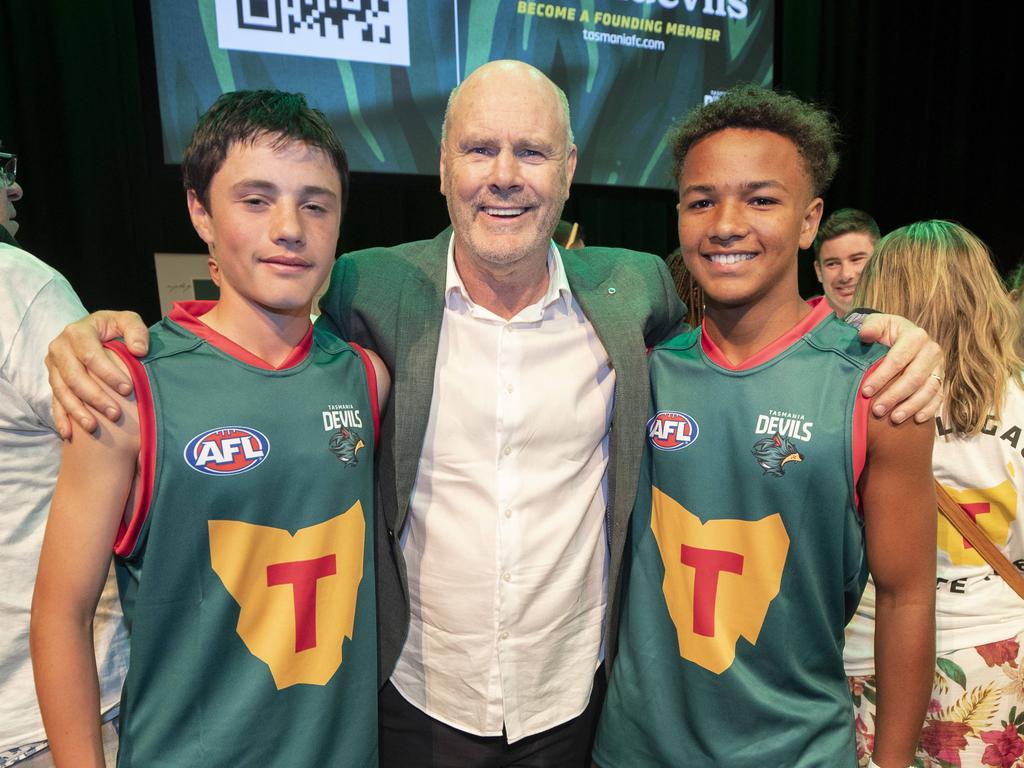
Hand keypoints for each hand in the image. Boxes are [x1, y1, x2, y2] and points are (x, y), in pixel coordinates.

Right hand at [46, 310, 148, 436]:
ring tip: (95, 427)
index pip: (90, 355)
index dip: (108, 374)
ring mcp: (53, 366)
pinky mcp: (52, 380)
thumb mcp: (127, 321)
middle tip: (116, 414)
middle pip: (74, 376)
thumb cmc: (115, 329)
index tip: (128, 389)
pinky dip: (61, 418)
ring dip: (78, 411)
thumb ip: (136, 330)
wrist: (95, 333)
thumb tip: (139, 350)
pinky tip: (70, 433)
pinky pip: (54, 401)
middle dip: (95, 397)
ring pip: (62, 391)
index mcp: (77, 331)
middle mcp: (59, 348)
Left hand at [857, 313, 942, 424]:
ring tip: (894, 418)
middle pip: (914, 378)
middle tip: (877, 410)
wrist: (903, 335)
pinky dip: (929, 409)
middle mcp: (931, 351)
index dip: (881, 377)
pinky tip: (916, 419)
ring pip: (929, 390)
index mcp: (916, 336)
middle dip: (895, 396)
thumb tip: (864, 335)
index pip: (898, 360)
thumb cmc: (886, 332)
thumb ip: (871, 327)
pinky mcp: (941, 379)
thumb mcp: (878, 324)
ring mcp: (939, 366)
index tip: (866, 391)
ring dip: (911, 406)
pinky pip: (939, 397)